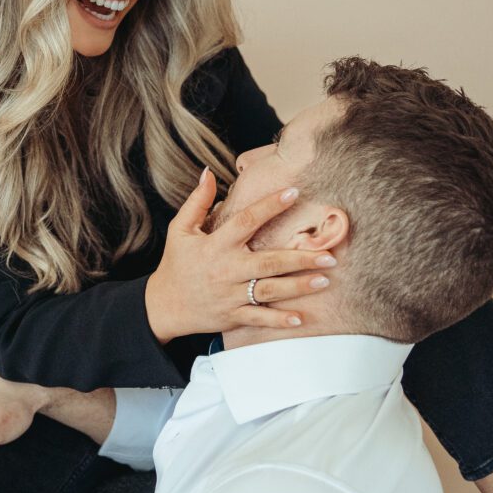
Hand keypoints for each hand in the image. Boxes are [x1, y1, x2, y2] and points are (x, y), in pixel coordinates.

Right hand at [145, 170, 335, 342]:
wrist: (163, 306)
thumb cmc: (175, 264)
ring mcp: (231, 295)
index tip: (294, 192)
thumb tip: (208, 172)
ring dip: (298, 286)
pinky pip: (259, 318)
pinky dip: (279, 320)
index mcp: (216, 245)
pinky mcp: (232, 315)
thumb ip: (197, 201)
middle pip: (268, 262)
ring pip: (270, 291)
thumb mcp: (179, 229)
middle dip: (300, 259)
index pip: (246, 221)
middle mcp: (226, 269)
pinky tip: (301, 318)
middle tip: (329, 255)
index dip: (270, 206)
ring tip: (325, 280)